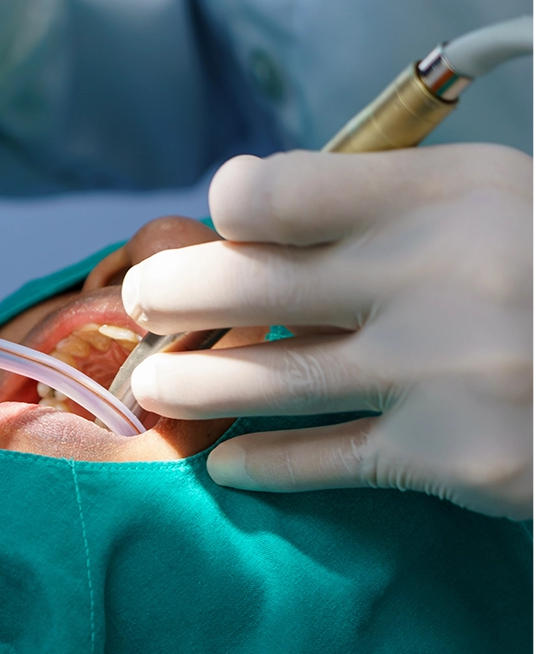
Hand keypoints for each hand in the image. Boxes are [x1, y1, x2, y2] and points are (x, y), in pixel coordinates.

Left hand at [121, 145, 533, 518]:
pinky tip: (228, 464)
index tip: (217, 224)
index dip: (230, 206)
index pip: (281, 189)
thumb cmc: (548, 276)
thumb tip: (257, 218)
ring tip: (153, 391)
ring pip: (269, 379)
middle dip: (175, 294)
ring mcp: (440, 372)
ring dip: (191, 387)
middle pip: (250, 282)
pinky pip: (325, 461)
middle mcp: (437, 275)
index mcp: (451, 193)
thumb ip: (388, 211)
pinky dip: (262, 463)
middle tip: (143, 304)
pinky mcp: (450, 457)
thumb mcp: (497, 207)